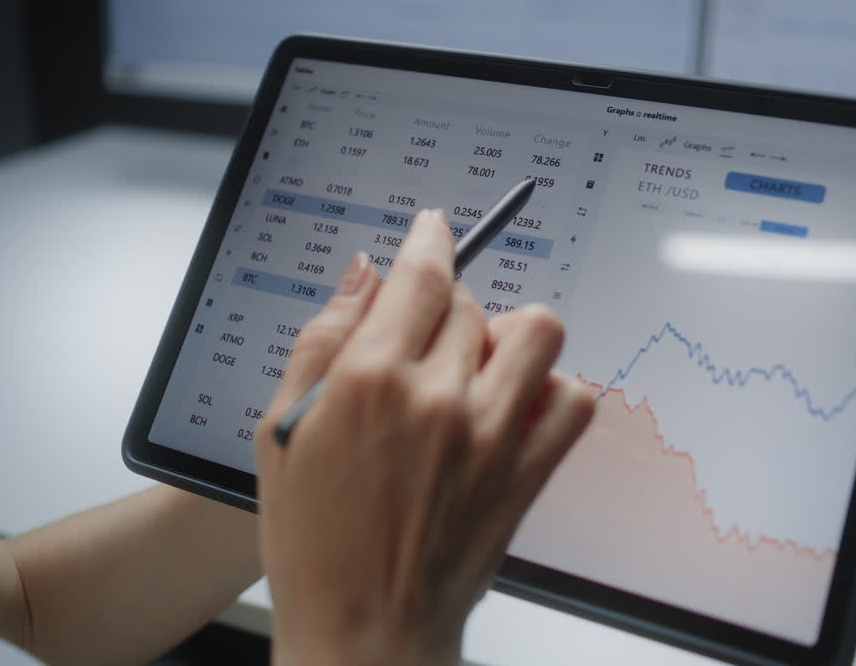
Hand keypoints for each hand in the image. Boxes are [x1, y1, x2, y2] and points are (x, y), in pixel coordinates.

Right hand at [255, 209, 593, 665]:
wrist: (364, 633)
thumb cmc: (312, 544)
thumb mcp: (282, 432)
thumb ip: (322, 340)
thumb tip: (361, 275)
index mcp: (369, 380)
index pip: (422, 275)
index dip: (431, 241)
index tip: (435, 230)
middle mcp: (438, 398)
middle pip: (472, 303)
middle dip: (449, 307)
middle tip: (427, 340)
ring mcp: (491, 436)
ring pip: (537, 332)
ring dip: (510, 335)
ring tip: (481, 366)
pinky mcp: (527, 473)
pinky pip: (572, 400)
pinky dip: (552, 392)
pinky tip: (515, 409)